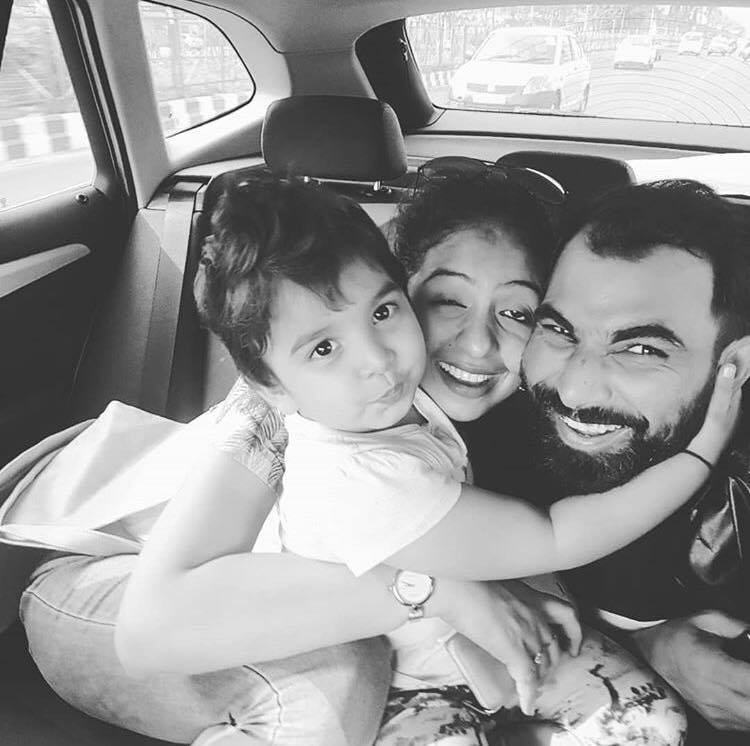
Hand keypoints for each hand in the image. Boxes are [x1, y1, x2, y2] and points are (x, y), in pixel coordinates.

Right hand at [435, 577, 581, 714]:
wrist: (455, 585)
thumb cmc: (465, 578)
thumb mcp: (494, 584)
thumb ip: (502, 598)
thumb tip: (491, 611)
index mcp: (530, 596)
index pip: (564, 614)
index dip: (573, 632)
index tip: (571, 642)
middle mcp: (533, 614)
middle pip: (554, 645)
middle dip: (551, 661)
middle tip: (543, 669)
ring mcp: (526, 633)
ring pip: (544, 662)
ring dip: (539, 676)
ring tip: (531, 684)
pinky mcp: (513, 650)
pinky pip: (527, 678)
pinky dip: (529, 694)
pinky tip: (527, 704)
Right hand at [632, 610, 749, 730]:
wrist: (649, 654)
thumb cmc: (675, 635)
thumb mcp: (705, 619)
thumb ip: (736, 626)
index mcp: (710, 666)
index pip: (748, 681)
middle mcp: (712, 694)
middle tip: (748, 673)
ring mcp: (713, 711)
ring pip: (749, 719)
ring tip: (742, 681)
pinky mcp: (716, 721)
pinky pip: (744, 723)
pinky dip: (747, 710)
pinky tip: (742, 693)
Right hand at [688, 362, 740, 465]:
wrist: (704, 454)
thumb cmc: (713, 431)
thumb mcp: (719, 407)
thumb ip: (724, 388)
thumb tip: (730, 366)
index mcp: (736, 404)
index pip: (738, 381)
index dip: (735, 368)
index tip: (729, 355)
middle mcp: (733, 410)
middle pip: (732, 388)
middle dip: (728, 376)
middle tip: (720, 361)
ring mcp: (725, 417)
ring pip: (725, 397)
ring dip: (721, 387)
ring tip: (712, 375)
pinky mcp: (716, 423)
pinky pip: (718, 404)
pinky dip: (715, 396)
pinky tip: (706, 396)